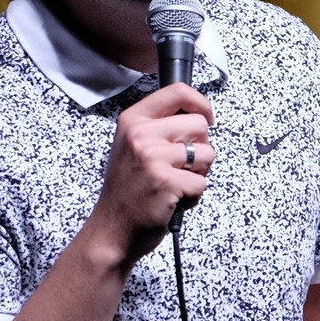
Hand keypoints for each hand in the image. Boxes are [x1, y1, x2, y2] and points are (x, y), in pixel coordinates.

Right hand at [91, 83, 214, 262]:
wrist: (112, 229)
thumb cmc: (128, 191)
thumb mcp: (132, 146)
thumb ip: (159, 127)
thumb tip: (198, 115)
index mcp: (133, 120)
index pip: (178, 92)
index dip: (201, 104)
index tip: (206, 119)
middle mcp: (141, 134)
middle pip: (200, 125)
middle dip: (200, 148)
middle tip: (182, 166)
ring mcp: (153, 158)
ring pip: (207, 154)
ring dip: (199, 173)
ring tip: (176, 184)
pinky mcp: (166, 182)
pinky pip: (202, 182)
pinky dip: (193, 195)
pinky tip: (173, 199)